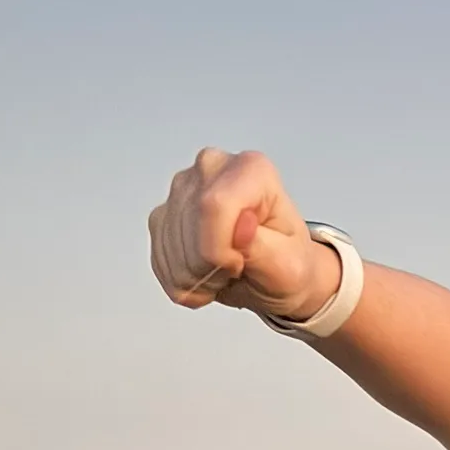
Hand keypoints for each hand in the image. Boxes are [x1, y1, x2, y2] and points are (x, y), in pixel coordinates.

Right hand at [147, 149, 340, 320]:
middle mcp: (211, 169)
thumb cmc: (288, 263)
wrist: (275, 270)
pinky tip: (207, 274)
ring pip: (170, 249)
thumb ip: (265, 247)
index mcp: (250, 170)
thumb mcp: (289, 266)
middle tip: (237, 270)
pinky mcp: (163, 214)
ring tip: (225, 273)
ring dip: (197, 278)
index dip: (220, 250)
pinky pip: (160, 260)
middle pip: (189, 229)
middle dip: (209, 268)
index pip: (214, 205)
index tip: (239, 265)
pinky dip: (182, 281)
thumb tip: (242, 224)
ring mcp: (182, 190)